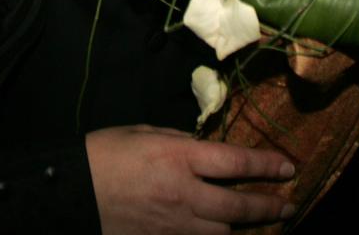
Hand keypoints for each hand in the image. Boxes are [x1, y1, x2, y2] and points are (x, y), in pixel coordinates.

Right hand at [85, 124, 294, 234]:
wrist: (69, 192)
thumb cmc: (104, 154)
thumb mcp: (145, 133)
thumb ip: (180, 142)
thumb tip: (203, 150)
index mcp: (179, 158)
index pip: (236, 161)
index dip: (266, 165)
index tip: (288, 167)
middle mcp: (183, 194)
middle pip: (237, 205)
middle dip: (268, 206)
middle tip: (289, 204)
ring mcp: (172, 226)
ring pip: (222, 232)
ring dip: (244, 227)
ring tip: (265, 222)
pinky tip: (224, 234)